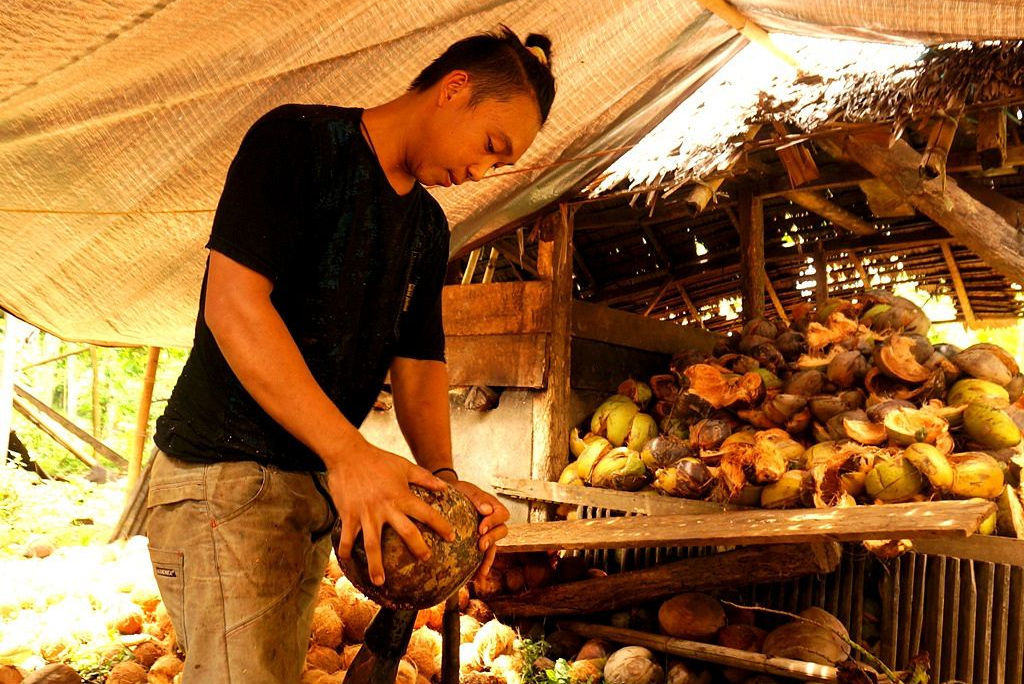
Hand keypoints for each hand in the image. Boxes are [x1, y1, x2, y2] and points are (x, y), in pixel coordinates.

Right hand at [326, 442, 454, 585]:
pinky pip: (346, 539)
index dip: (441, 526)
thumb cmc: (378, 459)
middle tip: (425, 560)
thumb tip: (445, 487)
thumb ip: (425, 478)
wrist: (347, 454)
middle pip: (406, 533)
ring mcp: (365, 514)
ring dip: (376, 565)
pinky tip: (348, 564)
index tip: (451, 537)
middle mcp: (385, 508)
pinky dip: (345, 552)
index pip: (427, 514)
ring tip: (380, 582)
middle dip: (418, 549)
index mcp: (401, 496)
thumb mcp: (404, 466)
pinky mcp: (348, 516)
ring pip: (372, 545)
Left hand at [449, 479, 509, 580]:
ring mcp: (487, 533)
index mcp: (494, 507)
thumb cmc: (459, 491)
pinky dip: (482, 565)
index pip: (501, 515)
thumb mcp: (467, 489)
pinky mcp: (479, 543)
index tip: (481, 528)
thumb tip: (487, 510)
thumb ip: (477, 498)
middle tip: (480, 545)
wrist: (446, 497)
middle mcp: (494, 521)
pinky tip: (477, 577)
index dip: (493, 522)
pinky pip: (485, 555)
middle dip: (492, 539)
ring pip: (494, 546)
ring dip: (489, 558)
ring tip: (481, 570)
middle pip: (502, 531)